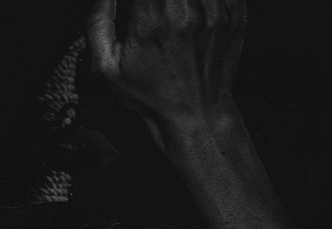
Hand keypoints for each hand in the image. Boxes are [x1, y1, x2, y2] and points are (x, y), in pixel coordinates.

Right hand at [86, 0, 246, 132]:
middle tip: (150, 4)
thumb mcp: (106, 68)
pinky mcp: (234, 12)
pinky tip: (189, 8)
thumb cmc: (149, 94)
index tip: (136, 2)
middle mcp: (187, 11)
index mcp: (152, 21)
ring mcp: (215, 10)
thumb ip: (97, 23)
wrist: (195, 114)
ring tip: (169, 8)